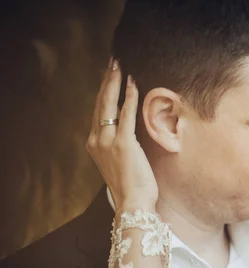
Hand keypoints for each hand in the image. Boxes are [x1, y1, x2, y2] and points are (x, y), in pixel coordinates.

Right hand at [87, 59, 157, 211]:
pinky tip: (133, 83)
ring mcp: (107, 141)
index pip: (99, 112)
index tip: (110, 76)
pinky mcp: (122, 144)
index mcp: (95, 144)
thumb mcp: (121, 162)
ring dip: (115, 82)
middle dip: (107, 80)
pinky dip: (129, 97)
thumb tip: (130, 133)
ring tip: (120, 65)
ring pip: (108, 105)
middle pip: (100, 103)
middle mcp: (96, 140)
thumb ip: (120, 145)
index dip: (104, 92)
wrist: (133, 203)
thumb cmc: (132, 186)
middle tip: (113, 61)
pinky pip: (125, 114)